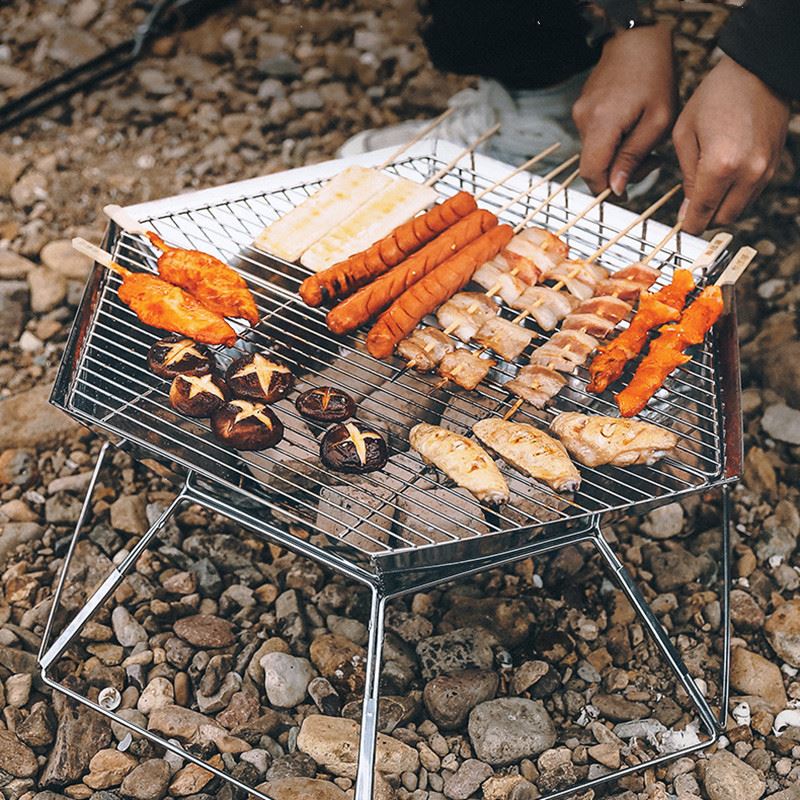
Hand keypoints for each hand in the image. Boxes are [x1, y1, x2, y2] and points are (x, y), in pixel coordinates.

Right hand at [573, 22, 675, 195]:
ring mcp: (579, 114)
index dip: (606, 190)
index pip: (591, 173)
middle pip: (592, 166)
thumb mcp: (657, 121)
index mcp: (602, 124)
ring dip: (617, 157)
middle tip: (650, 162)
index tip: (626, 194)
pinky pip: (594, 138)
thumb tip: (616, 188)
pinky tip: (632, 128)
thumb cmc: (655, 76)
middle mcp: (584, 121)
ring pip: (594, 153)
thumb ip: (634, 156)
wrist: (637, 40)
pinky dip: (612, 142)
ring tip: (644, 141)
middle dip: (618, 173)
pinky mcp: (581, 110)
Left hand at [673, 55, 789, 233]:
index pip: (702, 213)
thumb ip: (686, 177)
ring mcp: (765, 170)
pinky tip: (723, 181)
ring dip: (721, 209)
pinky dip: (736, 196)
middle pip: (723, 219)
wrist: (758, 70)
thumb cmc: (717, 96)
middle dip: (704, 219)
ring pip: (739, 210)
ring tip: (705, 193)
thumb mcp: (685, 135)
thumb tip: (687, 210)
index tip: (680, 225)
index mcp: (720, 166)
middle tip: (690, 210)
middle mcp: (747, 172)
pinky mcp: (774, 165)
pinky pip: (752, 194)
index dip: (688, 225)